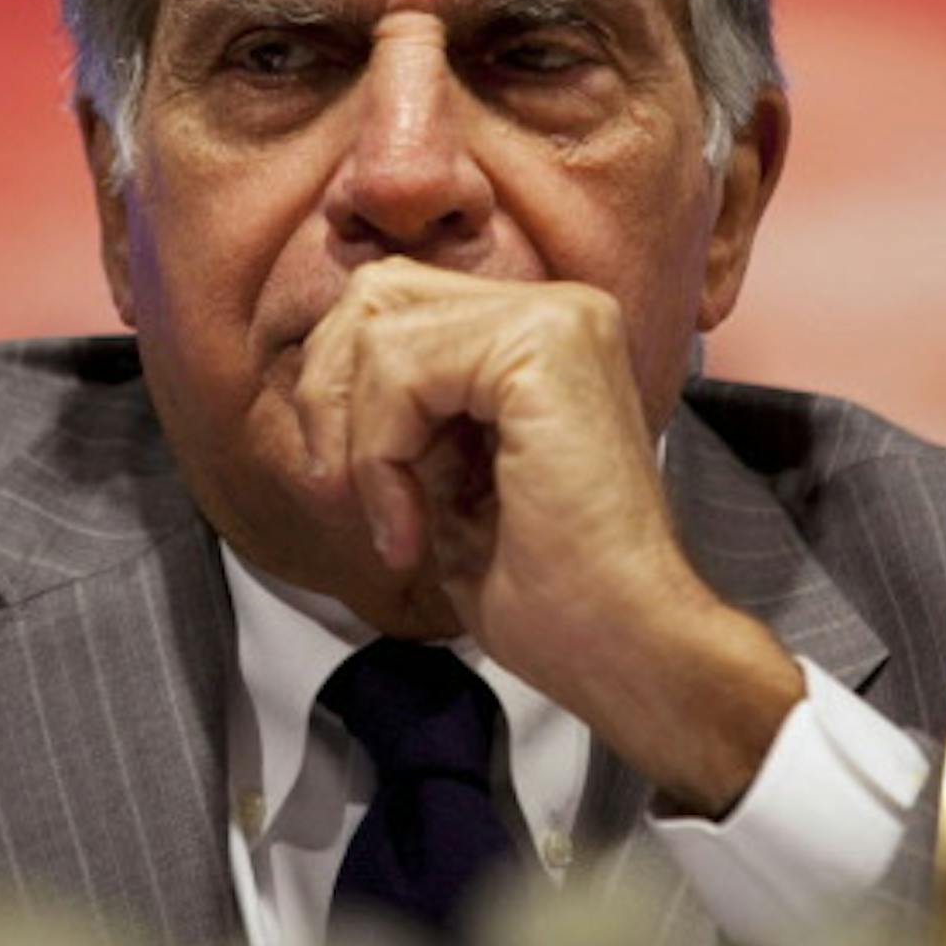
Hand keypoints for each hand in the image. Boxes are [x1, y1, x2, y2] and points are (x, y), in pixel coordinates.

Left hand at [293, 256, 803, 814]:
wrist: (624, 650)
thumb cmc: (549, 593)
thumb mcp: (448, 480)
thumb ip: (405, 413)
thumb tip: (322, 372)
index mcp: (542, 334)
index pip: (393, 303)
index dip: (341, 389)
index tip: (349, 490)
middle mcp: (559, 309)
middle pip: (376, 295)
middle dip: (328, 397)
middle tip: (343, 496)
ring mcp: (557, 319)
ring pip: (378, 332)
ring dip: (357, 443)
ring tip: (395, 525)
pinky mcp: (543, 348)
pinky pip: (400, 370)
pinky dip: (379, 457)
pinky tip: (413, 531)